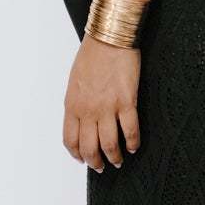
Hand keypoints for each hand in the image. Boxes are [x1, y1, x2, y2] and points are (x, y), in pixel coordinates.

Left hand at [64, 32, 141, 170]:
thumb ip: (77, 103)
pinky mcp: (126, 102)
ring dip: (114, 157)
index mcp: (72, 105)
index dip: (77, 154)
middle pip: (89, 147)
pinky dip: (133, 143)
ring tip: (119, 161)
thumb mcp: (75, 82)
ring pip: (109, 145)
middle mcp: (88, 110)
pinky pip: (130, 131)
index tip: (82, 159)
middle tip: (102, 166)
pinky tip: (134, 147)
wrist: (109, 38)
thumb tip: (82, 119)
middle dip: (95, 162)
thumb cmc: (92, 55)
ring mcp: (108, 108)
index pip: (70, 140)